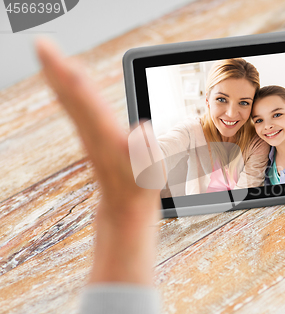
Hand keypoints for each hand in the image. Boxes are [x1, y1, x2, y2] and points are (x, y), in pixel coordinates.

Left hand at [36, 38, 160, 284]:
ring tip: (49, 53)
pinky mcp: (91, 136)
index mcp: (108, 139)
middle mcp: (93, 134)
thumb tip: (141, 127)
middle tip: (42, 43)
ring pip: (70, 100)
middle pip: (72, 97)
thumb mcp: (150, 175)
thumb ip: (147, 150)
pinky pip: (74, 107)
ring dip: (58, 75)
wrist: (124, 208)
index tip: (59, 57)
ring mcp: (89, 135)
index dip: (74, 79)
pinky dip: (66, 89)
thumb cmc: (140, 191)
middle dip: (57, 69)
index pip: (88, 104)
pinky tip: (64, 79)